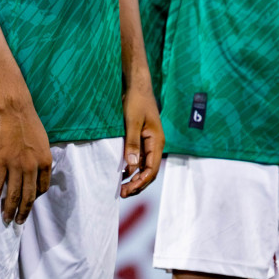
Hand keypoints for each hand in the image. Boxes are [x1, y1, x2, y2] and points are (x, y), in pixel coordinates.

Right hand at [0, 95, 49, 224]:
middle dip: (23, 212)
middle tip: (19, 222)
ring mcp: (16, 165)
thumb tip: (37, 172)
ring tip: (6, 218)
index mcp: (45, 162)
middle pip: (28, 196)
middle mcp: (32, 167)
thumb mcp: (43, 142)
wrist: (15, 109)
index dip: (34, 198)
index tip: (28, 202)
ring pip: (13, 194)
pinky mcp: (1, 161)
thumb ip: (41, 159)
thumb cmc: (29, 122)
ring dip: (9, 209)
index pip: (41, 188)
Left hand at [119, 80, 162, 196]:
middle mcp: (155, 144)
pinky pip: (139, 158)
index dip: (141, 182)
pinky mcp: (141, 138)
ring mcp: (148, 142)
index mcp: (157, 142)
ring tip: (122, 188)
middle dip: (137, 184)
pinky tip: (122, 173)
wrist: (136, 85)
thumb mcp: (132, 122)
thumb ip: (132, 143)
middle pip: (149, 171)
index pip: (151, 169)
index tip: (128, 190)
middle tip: (123, 193)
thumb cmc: (136, 101)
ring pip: (144, 166)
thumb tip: (132, 166)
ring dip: (134, 177)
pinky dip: (132, 167)